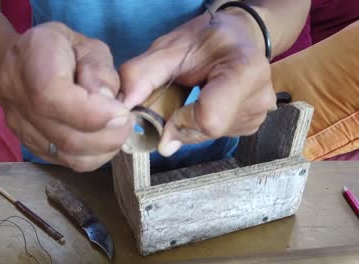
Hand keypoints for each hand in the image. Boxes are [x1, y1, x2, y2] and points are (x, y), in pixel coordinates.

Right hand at [0, 22, 132, 171]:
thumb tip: (109, 103)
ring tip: (117, 129)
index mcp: (32, 58)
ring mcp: (20, 126)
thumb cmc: (59, 49)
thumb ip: (100, 71)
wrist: (17, 63)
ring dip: (104, 148)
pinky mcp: (30, 144)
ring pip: (68, 155)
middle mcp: (17, 96)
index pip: (53, 97)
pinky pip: (66, 161)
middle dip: (109, 135)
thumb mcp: (87, 46)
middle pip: (66, 136)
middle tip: (128, 121)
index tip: (123, 112)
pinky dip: (93, 155)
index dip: (93, 113)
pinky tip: (102, 137)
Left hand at [120, 9, 275, 156]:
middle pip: (206, 131)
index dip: (179, 120)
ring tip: (193, 94)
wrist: (237, 37)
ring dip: (187, 122)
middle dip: (178, 121)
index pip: (209, 118)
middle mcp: (259, 97)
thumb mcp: (168, 47)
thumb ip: (141, 76)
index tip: (165, 108)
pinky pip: (213, 136)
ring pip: (206, 136)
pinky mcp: (250, 125)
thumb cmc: (204, 39)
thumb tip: (125, 112)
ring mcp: (257, 115)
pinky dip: (198, 124)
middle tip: (176, 96)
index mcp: (245, 69)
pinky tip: (203, 102)